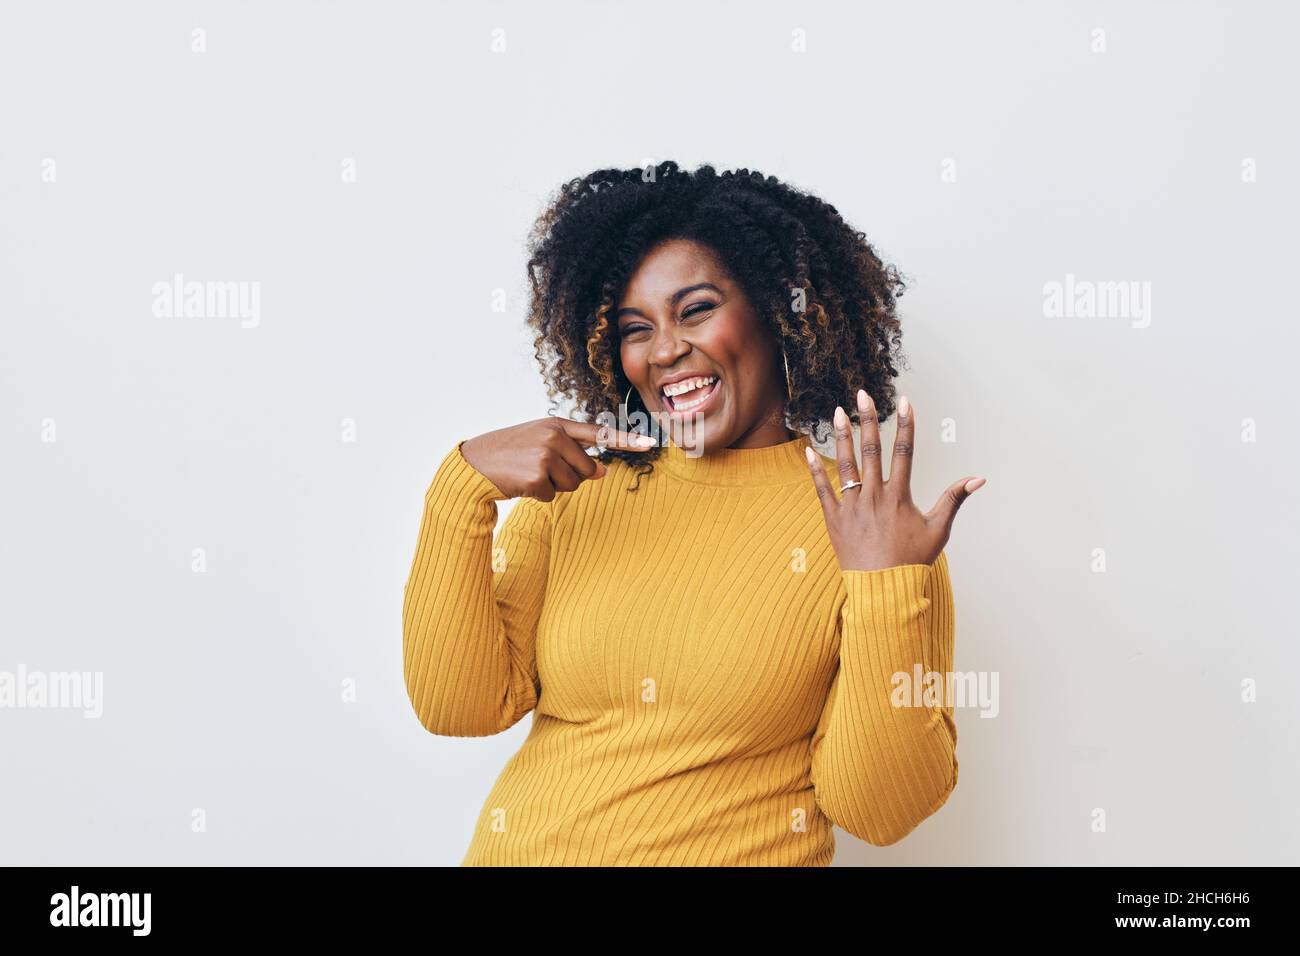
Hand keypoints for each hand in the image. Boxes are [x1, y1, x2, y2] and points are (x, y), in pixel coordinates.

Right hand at [460, 417, 655, 501]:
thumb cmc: (510, 452)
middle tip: (542, 469)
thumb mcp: (541, 443)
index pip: (599, 433)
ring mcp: (546, 456)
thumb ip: (572, 452)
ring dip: (553, 486)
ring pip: (573, 485)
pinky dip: (538, 495)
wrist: (475, 462)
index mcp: (557, 425)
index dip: (627, 440)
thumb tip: (602, 471)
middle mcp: (554, 437)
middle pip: (587, 470)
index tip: (651, 443)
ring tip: (530, 473)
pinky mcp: (537, 476)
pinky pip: (553, 495)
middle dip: (570, 476)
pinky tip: (522, 482)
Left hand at [804, 391, 984, 571]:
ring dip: (842, 436)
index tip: (905, 401)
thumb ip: (954, 499)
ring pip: (846, 465)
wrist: (883, 590)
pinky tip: (808, 450)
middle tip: (863, 394)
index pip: (904, 452)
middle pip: (871, 450)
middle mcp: (875, 496)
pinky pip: (822, 490)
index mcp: (900, 496)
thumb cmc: (912, 561)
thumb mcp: (939, 529)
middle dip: (868, 419)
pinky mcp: (834, 520)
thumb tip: (978, 478)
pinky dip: (815, 470)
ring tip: (839, 412)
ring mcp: (852, 507)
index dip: (906, 425)